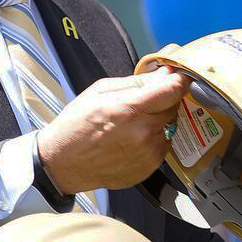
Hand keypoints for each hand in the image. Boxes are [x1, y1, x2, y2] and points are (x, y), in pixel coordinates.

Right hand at [38, 68, 187, 194]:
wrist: (63, 163)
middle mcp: (143, 133)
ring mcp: (148, 153)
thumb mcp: (100, 91)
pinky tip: (131, 140)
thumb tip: (163, 73)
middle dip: (164, 100)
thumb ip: (136, 82)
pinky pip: (163, 145)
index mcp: (130, 109)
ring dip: (158, 121)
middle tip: (143, 102)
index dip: (179, 79)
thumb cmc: (76, 126)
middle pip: (174, 107)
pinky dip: (153, 139)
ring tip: (132, 125)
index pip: (173, 89)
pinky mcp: (149, 168)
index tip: (178, 76)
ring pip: (170, 127)